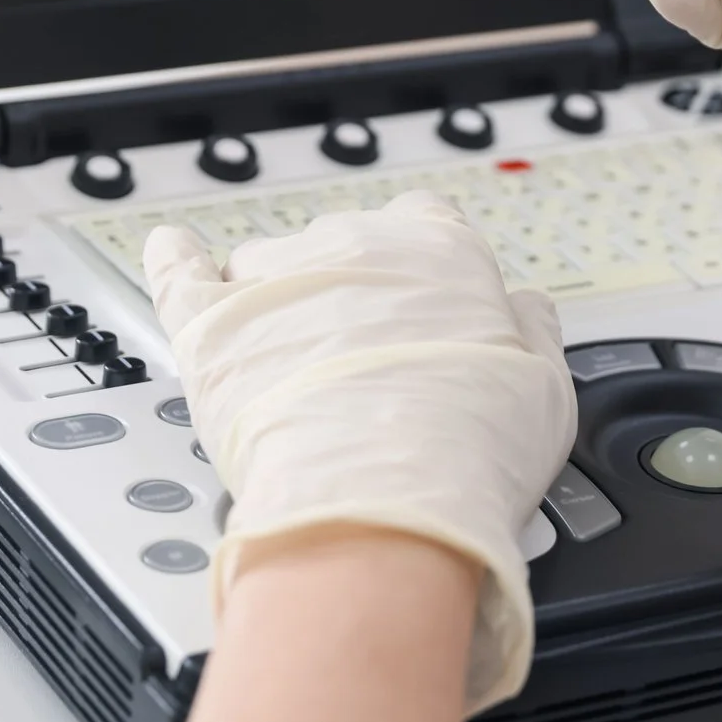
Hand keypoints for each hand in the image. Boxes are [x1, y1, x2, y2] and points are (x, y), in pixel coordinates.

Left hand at [142, 190, 574, 711]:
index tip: (428, 312)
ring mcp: (274, 280)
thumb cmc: (469, 446)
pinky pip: (179, 270)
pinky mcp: (209, 326)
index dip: (426, 273)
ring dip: (278, 303)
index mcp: (438, 248)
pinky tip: (175, 253)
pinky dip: (175, 260)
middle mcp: (352, 245)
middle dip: (352, 296)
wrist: (383, 496)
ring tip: (292, 369)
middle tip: (367, 368)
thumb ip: (532, 331)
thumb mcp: (545, 386)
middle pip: (345, 247)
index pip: (428, 225)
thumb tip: (528, 309)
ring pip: (268, 267)